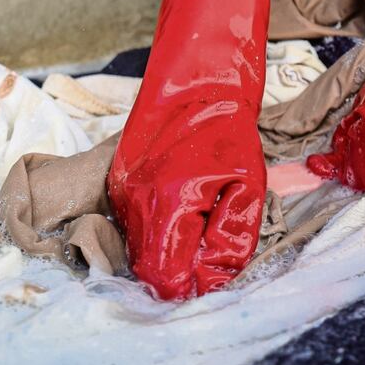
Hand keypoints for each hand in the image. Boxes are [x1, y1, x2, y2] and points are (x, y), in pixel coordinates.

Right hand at [107, 0, 280, 298]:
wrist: (196, 79)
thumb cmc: (228, 129)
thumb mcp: (247, 186)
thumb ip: (231, 239)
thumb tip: (211, 280)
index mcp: (168, 203)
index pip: (165, 277)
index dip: (189, 286)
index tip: (210, 275)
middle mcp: (134, 202)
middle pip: (146, 269)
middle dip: (177, 271)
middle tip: (208, 253)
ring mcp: (120, 192)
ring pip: (136, 249)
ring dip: (165, 252)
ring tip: (198, 226)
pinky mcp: (117, 183)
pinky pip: (130, 226)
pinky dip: (154, 232)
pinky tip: (180, 212)